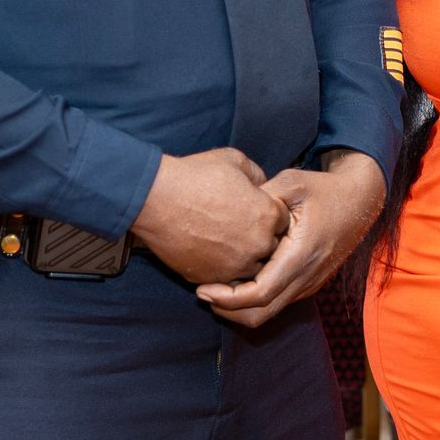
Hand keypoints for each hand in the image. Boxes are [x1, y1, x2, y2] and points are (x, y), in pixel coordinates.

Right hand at [133, 148, 289, 287]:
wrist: (155, 199)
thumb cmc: (195, 176)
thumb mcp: (235, 161)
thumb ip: (258, 175)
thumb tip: (262, 186)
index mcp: (268, 215)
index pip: (283, 221)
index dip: (269, 213)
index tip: (253, 209)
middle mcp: (258, 245)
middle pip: (271, 247)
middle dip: (260, 238)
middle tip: (238, 226)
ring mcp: (235, 266)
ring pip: (251, 267)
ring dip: (242, 257)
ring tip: (224, 240)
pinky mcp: (212, 278)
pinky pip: (226, 279)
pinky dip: (221, 268)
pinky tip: (209, 251)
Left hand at [197, 150, 385, 328]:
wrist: (360, 201)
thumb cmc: (324, 190)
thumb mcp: (291, 183)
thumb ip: (260, 198)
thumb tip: (229, 210)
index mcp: (301, 255)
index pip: (259, 294)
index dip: (227, 298)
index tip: (202, 288)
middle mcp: (306, 277)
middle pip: (261, 314)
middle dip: (227, 310)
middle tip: (202, 292)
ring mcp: (309, 284)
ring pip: (269, 313)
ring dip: (239, 307)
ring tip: (214, 288)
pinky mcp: (308, 284)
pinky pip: (277, 302)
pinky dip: (253, 301)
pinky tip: (236, 281)